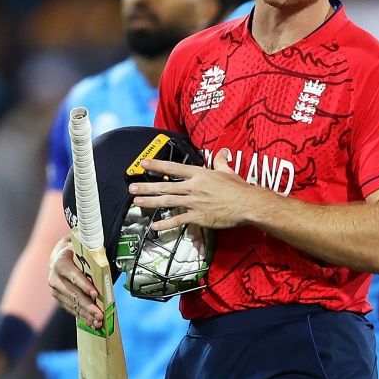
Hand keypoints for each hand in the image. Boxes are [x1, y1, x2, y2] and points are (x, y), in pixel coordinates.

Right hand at [48, 236, 103, 329]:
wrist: (61, 255)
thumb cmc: (76, 252)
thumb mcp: (83, 249)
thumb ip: (92, 256)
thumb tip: (106, 265)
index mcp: (60, 262)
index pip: (73, 275)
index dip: (84, 285)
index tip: (95, 293)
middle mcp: (54, 277)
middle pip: (72, 293)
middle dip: (87, 305)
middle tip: (99, 314)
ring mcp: (55, 289)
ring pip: (72, 304)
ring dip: (86, 314)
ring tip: (98, 322)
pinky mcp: (58, 298)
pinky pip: (71, 308)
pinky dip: (82, 316)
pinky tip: (92, 322)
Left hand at [129, 156, 269, 232]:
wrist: (247, 204)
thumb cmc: (238, 188)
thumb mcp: (227, 171)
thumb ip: (221, 161)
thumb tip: (223, 151)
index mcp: (199, 174)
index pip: (173, 167)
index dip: (156, 165)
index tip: (143, 163)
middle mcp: (193, 187)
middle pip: (165, 186)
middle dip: (146, 187)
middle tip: (131, 188)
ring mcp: (194, 202)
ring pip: (167, 201)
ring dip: (150, 202)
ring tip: (137, 202)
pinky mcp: (198, 217)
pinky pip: (178, 221)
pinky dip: (165, 224)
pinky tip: (155, 226)